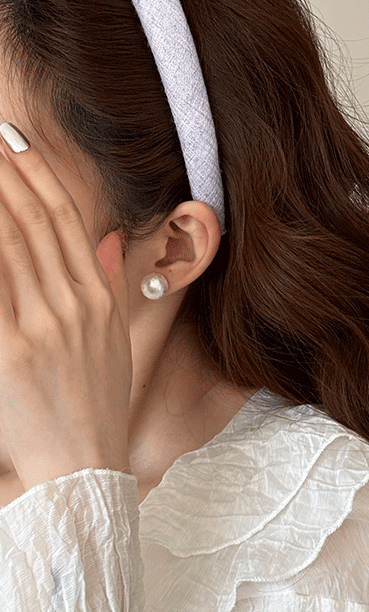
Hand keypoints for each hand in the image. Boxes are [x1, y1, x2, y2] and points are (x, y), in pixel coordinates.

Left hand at [0, 123, 132, 492]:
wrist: (82, 469)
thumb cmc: (95, 407)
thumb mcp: (115, 341)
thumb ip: (107, 286)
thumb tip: (104, 240)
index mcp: (98, 299)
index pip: (67, 221)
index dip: (40, 176)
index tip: (16, 141)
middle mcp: (73, 306)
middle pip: (35, 223)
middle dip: (7, 173)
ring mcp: (43, 328)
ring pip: (10, 246)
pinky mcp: (11, 353)